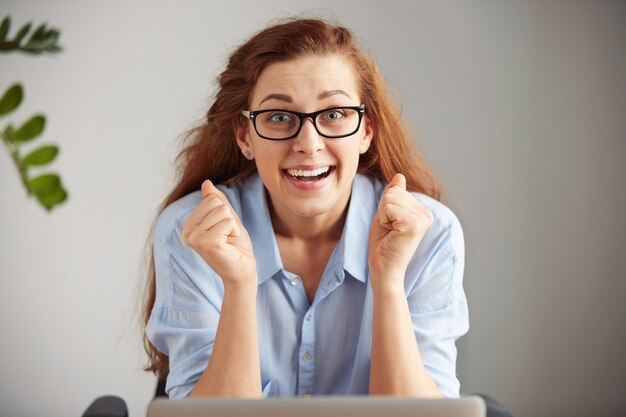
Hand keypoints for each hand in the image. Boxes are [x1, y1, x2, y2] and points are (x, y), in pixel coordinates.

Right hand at [182, 180, 256, 288]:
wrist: (243, 270)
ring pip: (223, 211)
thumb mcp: (227, 219)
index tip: (224, 232)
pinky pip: (228, 222)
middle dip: (229, 219)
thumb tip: (206, 183)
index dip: (225, 213)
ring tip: (228, 242)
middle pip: (216, 203)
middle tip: (227, 237)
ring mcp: (194, 238)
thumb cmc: (236, 247)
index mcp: (189, 224)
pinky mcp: (206, 243)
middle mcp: (187, 231)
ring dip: (233, 226)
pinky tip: (229, 246)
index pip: (211, 199)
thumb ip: (217, 202)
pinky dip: (234, 232)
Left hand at [368, 173, 432, 287]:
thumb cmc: (383, 245)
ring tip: (390, 233)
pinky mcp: (414, 225)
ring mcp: (422, 219)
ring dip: (383, 216)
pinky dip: (383, 220)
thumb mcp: (386, 215)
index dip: (385, 207)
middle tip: (389, 230)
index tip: (390, 226)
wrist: (383, 269)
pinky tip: (391, 234)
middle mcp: (426, 214)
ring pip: (390, 198)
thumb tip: (399, 175)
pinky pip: (388, 208)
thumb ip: (394, 195)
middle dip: (384, 210)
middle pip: (393, 192)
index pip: (396, 190)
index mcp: (423, 211)